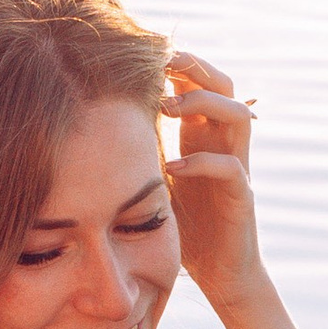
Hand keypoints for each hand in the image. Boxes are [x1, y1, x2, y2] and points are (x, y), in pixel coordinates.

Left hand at [160, 52, 266, 320]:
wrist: (218, 273)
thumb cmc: (182, 227)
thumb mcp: (150, 180)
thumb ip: (135, 152)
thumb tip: (86, 128)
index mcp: (201, 135)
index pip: (197, 83)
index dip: (176, 63)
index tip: (143, 55)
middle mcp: (222, 144)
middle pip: (224, 86)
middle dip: (195, 68)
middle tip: (162, 63)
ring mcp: (237, 167)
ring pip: (237, 116)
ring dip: (202, 104)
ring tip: (167, 110)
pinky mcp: (241, 197)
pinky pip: (230, 167)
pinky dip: (199, 162)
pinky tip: (171, 168)